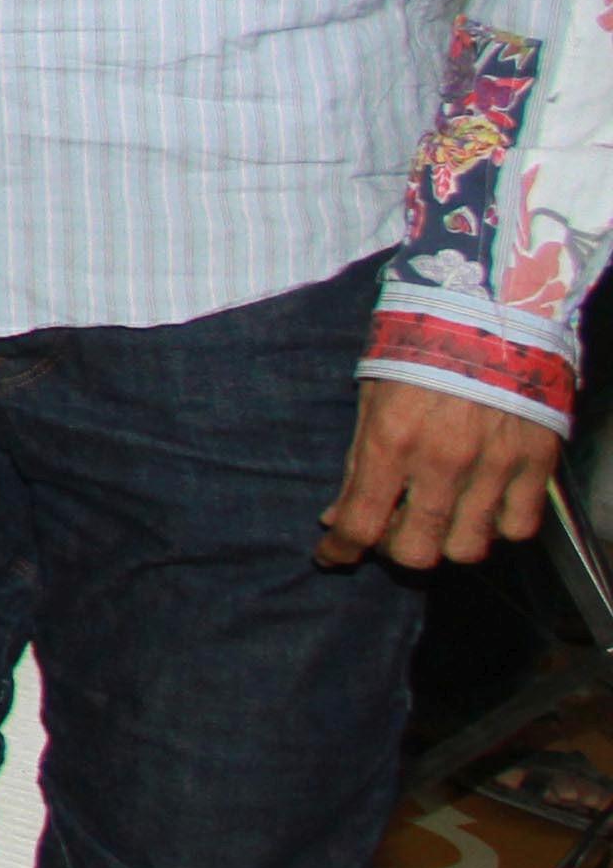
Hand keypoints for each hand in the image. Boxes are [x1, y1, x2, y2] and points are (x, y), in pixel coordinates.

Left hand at [320, 375, 562, 569]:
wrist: (488, 311)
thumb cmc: (417, 351)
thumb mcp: (371, 400)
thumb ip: (356, 463)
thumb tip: (337, 518)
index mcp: (390, 442)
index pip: (360, 524)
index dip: (340, 551)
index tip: (332, 556)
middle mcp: (442, 462)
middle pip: (416, 551)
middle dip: (395, 548)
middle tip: (392, 528)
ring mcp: (493, 466)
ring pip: (468, 549)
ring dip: (446, 542)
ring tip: (439, 517)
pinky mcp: (535, 464)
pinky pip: (518, 528)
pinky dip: (497, 529)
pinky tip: (482, 507)